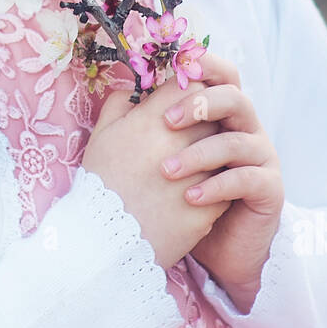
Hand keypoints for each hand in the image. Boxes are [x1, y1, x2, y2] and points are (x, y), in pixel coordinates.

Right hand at [82, 60, 236, 271]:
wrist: (105, 243)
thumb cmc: (100, 184)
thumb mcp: (101, 136)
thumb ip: (120, 103)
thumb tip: (139, 89)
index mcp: (151, 121)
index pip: (192, 85)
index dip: (190, 91)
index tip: (184, 102)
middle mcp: (179, 144)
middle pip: (213, 115)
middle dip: (205, 120)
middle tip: (192, 132)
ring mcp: (198, 176)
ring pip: (223, 151)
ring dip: (213, 154)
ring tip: (196, 165)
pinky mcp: (208, 207)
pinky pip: (226, 186)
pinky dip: (217, 186)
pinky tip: (201, 191)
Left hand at [160, 53, 283, 312]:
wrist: (212, 248)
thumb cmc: (182, 195)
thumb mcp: (161, 155)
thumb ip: (147, 120)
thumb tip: (124, 89)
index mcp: (221, 113)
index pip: (220, 76)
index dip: (202, 65)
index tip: (173, 68)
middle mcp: (245, 129)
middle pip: (234, 98)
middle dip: (200, 104)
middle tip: (167, 121)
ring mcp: (261, 157)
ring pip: (237, 141)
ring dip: (199, 154)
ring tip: (166, 171)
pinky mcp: (269, 188)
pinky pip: (246, 178)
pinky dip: (217, 186)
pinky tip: (190, 197)